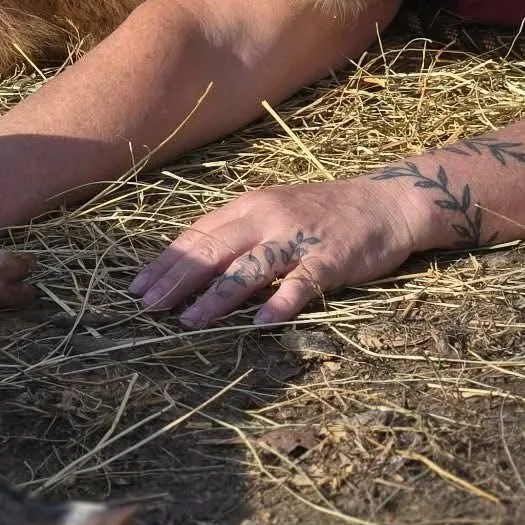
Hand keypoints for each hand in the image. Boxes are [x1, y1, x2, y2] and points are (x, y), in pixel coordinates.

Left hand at [130, 177, 427, 327]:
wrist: (387, 202)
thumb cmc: (324, 213)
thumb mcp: (274, 213)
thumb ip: (239, 235)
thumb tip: (194, 265)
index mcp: (250, 206)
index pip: (199, 235)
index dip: (167, 262)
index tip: (138, 287)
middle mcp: (269, 217)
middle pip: (214, 250)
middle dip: (178, 280)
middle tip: (149, 307)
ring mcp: (300, 237)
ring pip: (249, 267)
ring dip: (217, 296)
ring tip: (190, 321)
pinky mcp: (331, 258)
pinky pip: (302, 282)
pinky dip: (281, 301)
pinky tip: (262, 322)